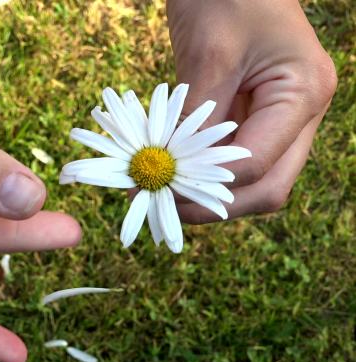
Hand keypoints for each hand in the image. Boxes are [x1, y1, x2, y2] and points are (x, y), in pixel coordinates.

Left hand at [167, 0, 336, 223]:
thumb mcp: (208, 56)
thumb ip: (195, 119)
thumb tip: (170, 173)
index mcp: (303, 93)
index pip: (259, 165)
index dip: (208, 188)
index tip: (158, 190)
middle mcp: (302, 112)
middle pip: (267, 185)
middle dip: (213, 203)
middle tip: (160, 204)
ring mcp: (283, 116)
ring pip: (253, 178)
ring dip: (208, 192)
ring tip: (160, 193)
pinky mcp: (257, 114)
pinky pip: (235, 156)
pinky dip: (204, 170)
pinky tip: (171, 172)